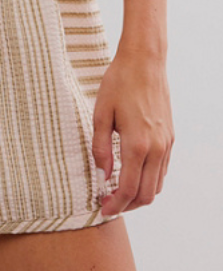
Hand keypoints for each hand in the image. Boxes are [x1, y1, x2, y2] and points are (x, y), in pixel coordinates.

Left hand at [92, 47, 174, 218]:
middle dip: (127, 205)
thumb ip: (100, 148)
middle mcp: (156, 148)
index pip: (128, 189)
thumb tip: (102, 175)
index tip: (103, 208)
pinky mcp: (169, 137)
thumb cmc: (119, 82)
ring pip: (156, 185)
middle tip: (109, 202)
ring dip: (139, 194)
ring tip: (119, 190)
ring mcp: (165, 143)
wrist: (144, 61)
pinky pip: (162, 169)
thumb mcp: (100, 113)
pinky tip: (133, 172)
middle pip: (145, 194)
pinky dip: (149, 179)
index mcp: (136, 144)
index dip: (115, 204)